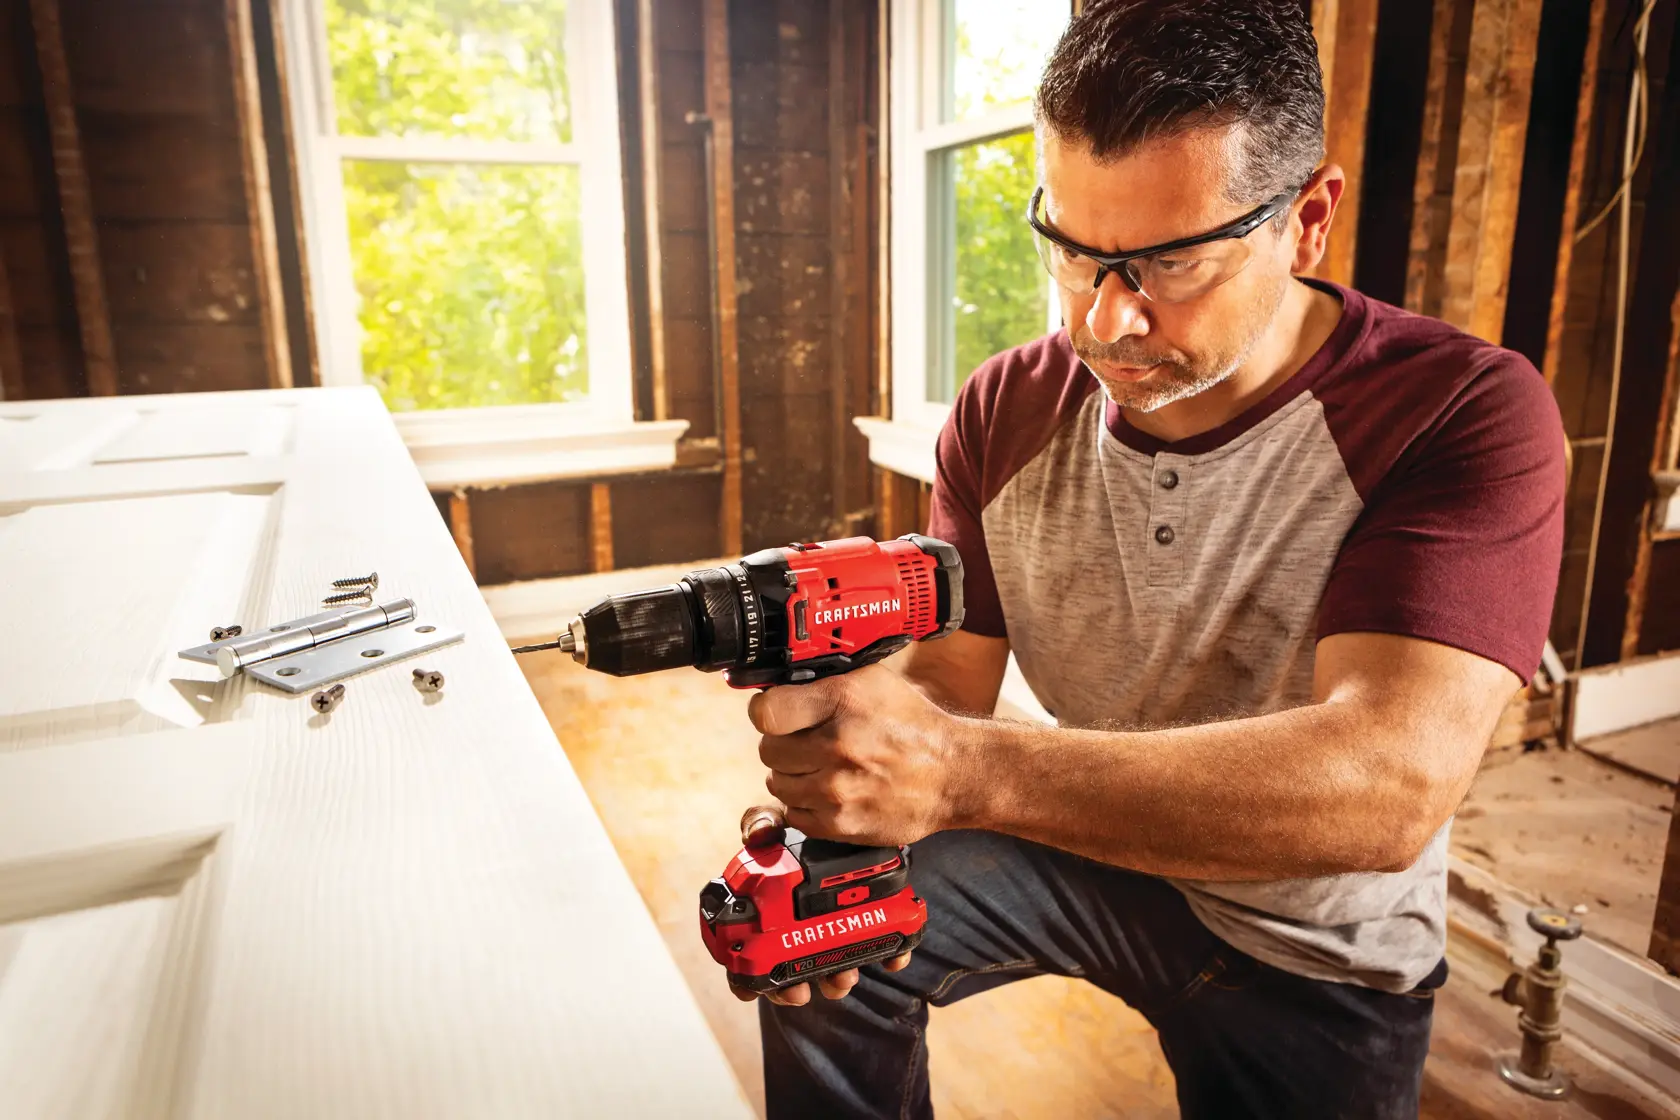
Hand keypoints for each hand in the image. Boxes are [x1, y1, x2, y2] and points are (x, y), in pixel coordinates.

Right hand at [727, 806, 911, 1006]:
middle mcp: (803, 926)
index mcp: (775, 909)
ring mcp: (839, 927)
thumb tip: (757, 835)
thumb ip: (765, 822)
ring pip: (832, 969)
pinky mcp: (875, 921)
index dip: (746, 976)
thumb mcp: (786, 822)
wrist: (870, 808)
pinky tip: (893, 955)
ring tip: (843, 975)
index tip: (750, 989)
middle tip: (798, 990)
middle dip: (791, 988)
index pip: (751, 951)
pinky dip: (889, 954)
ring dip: (835, 980)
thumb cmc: (815, 828)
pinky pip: (882, 946)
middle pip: (788, 972)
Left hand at [748, 664, 970, 845]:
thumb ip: (821, 681)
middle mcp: (837, 746)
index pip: (766, 712)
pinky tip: (832, 791)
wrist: (954, 774)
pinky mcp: (840, 824)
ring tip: (825, 767)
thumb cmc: (911, 725)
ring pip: (778, 784)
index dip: (769, 712)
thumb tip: (773, 686)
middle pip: (768, 750)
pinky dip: (807, 804)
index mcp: (841, 702)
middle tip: (810, 742)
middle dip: (785, 744)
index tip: (779, 715)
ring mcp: (836, 790)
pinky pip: (795, 814)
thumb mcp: (871, 682)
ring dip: (795, 776)